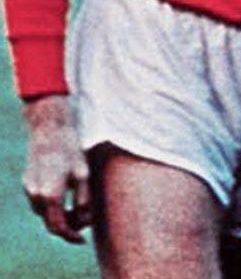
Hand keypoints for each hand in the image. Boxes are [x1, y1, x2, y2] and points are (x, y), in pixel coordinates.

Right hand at [22, 95, 89, 243]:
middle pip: (50, 222)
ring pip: (43, 213)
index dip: (71, 235)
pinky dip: (50, 205)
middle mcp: (36, 195)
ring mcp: (29, 189)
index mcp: (51, 195)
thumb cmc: (70, 150)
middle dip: (67, 226)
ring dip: (58, 216)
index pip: (59, 226)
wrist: (49, 129)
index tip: (82, 240)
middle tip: (84, 223)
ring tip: (77, 208)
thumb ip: (83, 200)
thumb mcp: (83, 175)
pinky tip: (64, 196)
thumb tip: (85, 221)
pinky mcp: (27, 182)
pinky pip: (39, 201)